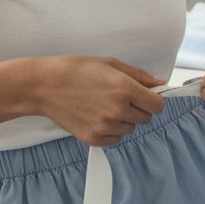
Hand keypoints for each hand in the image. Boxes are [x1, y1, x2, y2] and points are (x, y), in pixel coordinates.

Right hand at [33, 56, 167, 145]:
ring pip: (130, 129)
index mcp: (124, 88)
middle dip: (138, 108)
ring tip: (104, 105)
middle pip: (146, 118)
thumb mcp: (111, 64)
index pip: (157, 105)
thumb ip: (139, 76)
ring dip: (124, 119)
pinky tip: (97, 116)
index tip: (147, 96)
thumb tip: (160, 84)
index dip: (154, 99)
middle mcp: (117, 109)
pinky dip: (111, 130)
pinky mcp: (93, 138)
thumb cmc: (75, 71)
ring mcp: (105, 126)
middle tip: (120, 97)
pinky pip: (115, 139)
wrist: (44, 86)